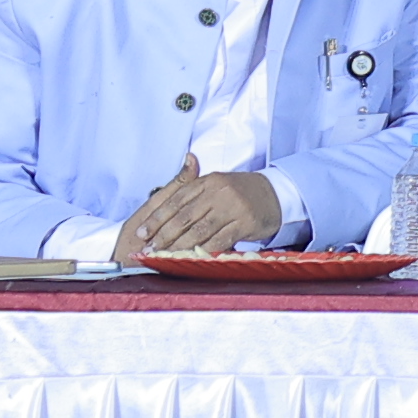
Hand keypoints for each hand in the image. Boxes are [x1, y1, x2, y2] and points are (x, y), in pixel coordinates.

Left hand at [119, 164, 284, 259]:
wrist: (276, 194)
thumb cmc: (241, 192)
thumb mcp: (218, 182)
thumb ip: (197, 180)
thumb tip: (186, 159)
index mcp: (208, 181)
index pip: (176, 200)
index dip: (157, 217)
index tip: (141, 232)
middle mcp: (218, 192)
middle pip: (184, 216)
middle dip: (163, 235)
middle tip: (147, 250)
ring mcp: (232, 207)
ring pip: (199, 230)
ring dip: (178, 246)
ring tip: (163, 257)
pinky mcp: (244, 223)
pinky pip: (219, 240)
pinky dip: (203, 251)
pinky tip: (190, 259)